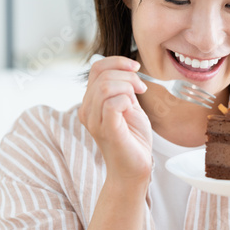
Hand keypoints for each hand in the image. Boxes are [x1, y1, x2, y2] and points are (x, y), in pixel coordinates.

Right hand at [78, 56, 152, 182]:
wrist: (135, 168)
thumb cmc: (133, 138)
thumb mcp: (129, 106)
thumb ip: (124, 89)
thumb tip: (127, 69)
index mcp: (91, 101)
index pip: (96, 68)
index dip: (117, 62)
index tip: (136, 67)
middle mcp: (87, 110)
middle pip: (102, 75)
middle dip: (127, 75)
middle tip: (141, 88)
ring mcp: (94, 121)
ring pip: (105, 87)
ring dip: (127, 86)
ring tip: (137, 99)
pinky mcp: (106, 130)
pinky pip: (112, 103)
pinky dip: (126, 100)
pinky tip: (132, 109)